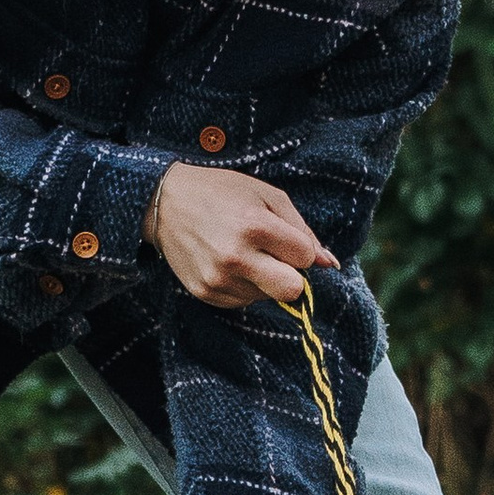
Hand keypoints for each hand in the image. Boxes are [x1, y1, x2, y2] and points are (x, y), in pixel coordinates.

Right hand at [146, 160, 336, 308]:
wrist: (164, 203)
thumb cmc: (221, 192)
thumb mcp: (267, 195)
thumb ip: (302, 228)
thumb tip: (329, 263)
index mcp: (254, 226)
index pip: (304, 257)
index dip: (300, 248)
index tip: (284, 236)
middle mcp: (236, 257)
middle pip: (291, 290)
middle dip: (291, 275)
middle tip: (275, 257)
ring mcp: (218, 279)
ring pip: (267, 297)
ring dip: (264, 279)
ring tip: (242, 253)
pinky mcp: (205, 293)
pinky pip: (243, 302)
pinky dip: (243, 286)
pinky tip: (228, 263)